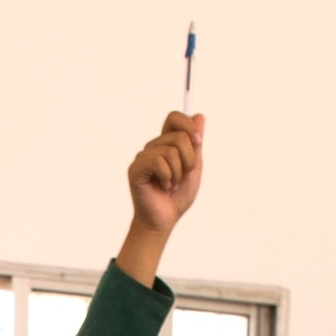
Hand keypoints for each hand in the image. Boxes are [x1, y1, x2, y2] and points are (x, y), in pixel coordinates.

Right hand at [116, 113, 204, 285]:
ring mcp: (143, 157)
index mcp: (166, 143)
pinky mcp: (136, 169)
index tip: (198, 141)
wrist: (165, 220)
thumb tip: (199, 116)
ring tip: (172, 185)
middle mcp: (153, 147)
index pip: (174, 117)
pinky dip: (168, 177)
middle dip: (190, 159)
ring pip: (171, 151)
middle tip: (183, 176)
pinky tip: (163, 187)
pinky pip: (159, 162)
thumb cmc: (178, 196)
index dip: (188, 125)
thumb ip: (196, 143)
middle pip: (179, 135)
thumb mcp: (194, 167)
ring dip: (178, 173)